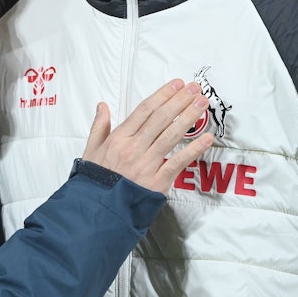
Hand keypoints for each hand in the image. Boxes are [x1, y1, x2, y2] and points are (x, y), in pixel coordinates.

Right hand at [82, 80, 212, 193]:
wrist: (98, 211)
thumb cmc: (95, 181)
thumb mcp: (90, 151)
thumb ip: (99, 127)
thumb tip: (103, 105)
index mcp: (119, 138)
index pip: (144, 110)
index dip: (163, 95)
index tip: (177, 85)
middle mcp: (134, 148)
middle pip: (161, 118)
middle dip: (180, 101)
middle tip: (195, 88)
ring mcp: (147, 164)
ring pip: (171, 135)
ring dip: (189, 117)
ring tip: (202, 104)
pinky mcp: (158, 181)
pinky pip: (178, 161)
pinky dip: (194, 149)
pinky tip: (206, 138)